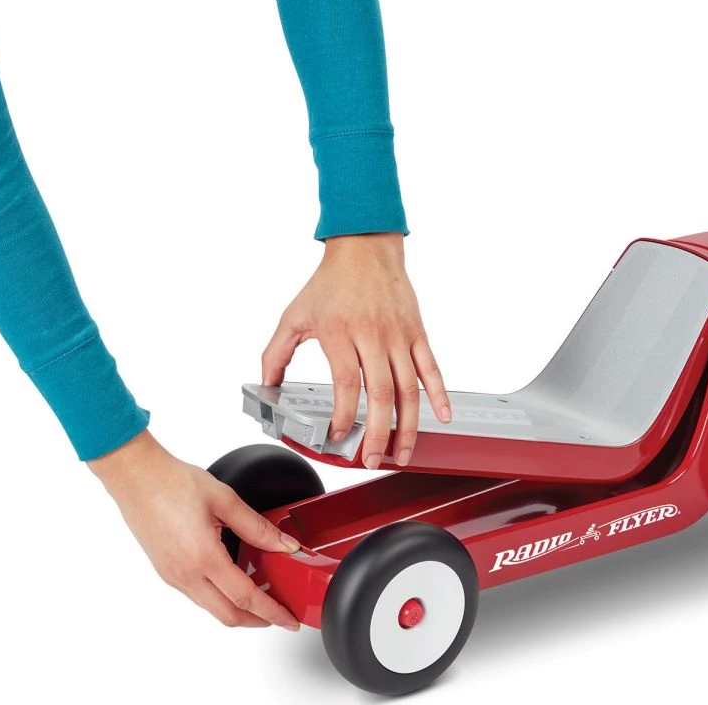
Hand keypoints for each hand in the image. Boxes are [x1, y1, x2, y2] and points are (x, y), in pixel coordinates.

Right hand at [90, 431, 301, 629]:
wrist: (135, 478)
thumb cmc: (173, 483)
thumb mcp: (225, 500)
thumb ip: (258, 527)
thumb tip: (285, 545)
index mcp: (203, 558)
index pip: (245, 597)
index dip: (271, 612)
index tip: (288, 619)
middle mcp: (185, 575)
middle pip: (227, 614)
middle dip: (257, 620)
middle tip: (279, 616)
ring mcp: (172, 576)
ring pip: (211, 607)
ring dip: (238, 609)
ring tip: (261, 597)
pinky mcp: (166, 571)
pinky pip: (197, 595)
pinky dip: (220, 597)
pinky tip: (233, 581)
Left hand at [262, 232, 450, 468]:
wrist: (364, 248)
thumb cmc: (331, 281)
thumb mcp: (294, 315)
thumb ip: (276, 353)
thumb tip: (266, 384)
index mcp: (340, 332)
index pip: (346, 383)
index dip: (345, 416)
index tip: (339, 436)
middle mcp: (372, 335)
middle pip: (381, 392)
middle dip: (379, 433)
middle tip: (373, 459)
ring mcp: (398, 335)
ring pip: (409, 387)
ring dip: (408, 425)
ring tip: (403, 452)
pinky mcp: (416, 332)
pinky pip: (431, 368)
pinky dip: (439, 394)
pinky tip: (442, 417)